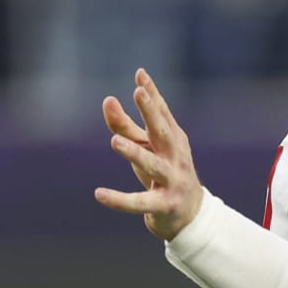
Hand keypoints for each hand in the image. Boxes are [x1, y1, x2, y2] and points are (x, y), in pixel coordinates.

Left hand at [95, 68, 203, 240]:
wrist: (189, 214)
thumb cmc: (164, 172)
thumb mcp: (146, 147)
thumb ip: (125, 125)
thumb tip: (107, 99)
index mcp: (172, 139)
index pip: (162, 112)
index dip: (152, 93)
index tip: (139, 74)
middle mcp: (175, 156)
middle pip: (162, 132)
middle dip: (152, 112)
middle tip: (139, 94)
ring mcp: (172, 180)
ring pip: (152, 165)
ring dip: (135, 152)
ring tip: (115, 140)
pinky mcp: (163, 205)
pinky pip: (140, 202)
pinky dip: (119, 199)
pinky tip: (99, 194)